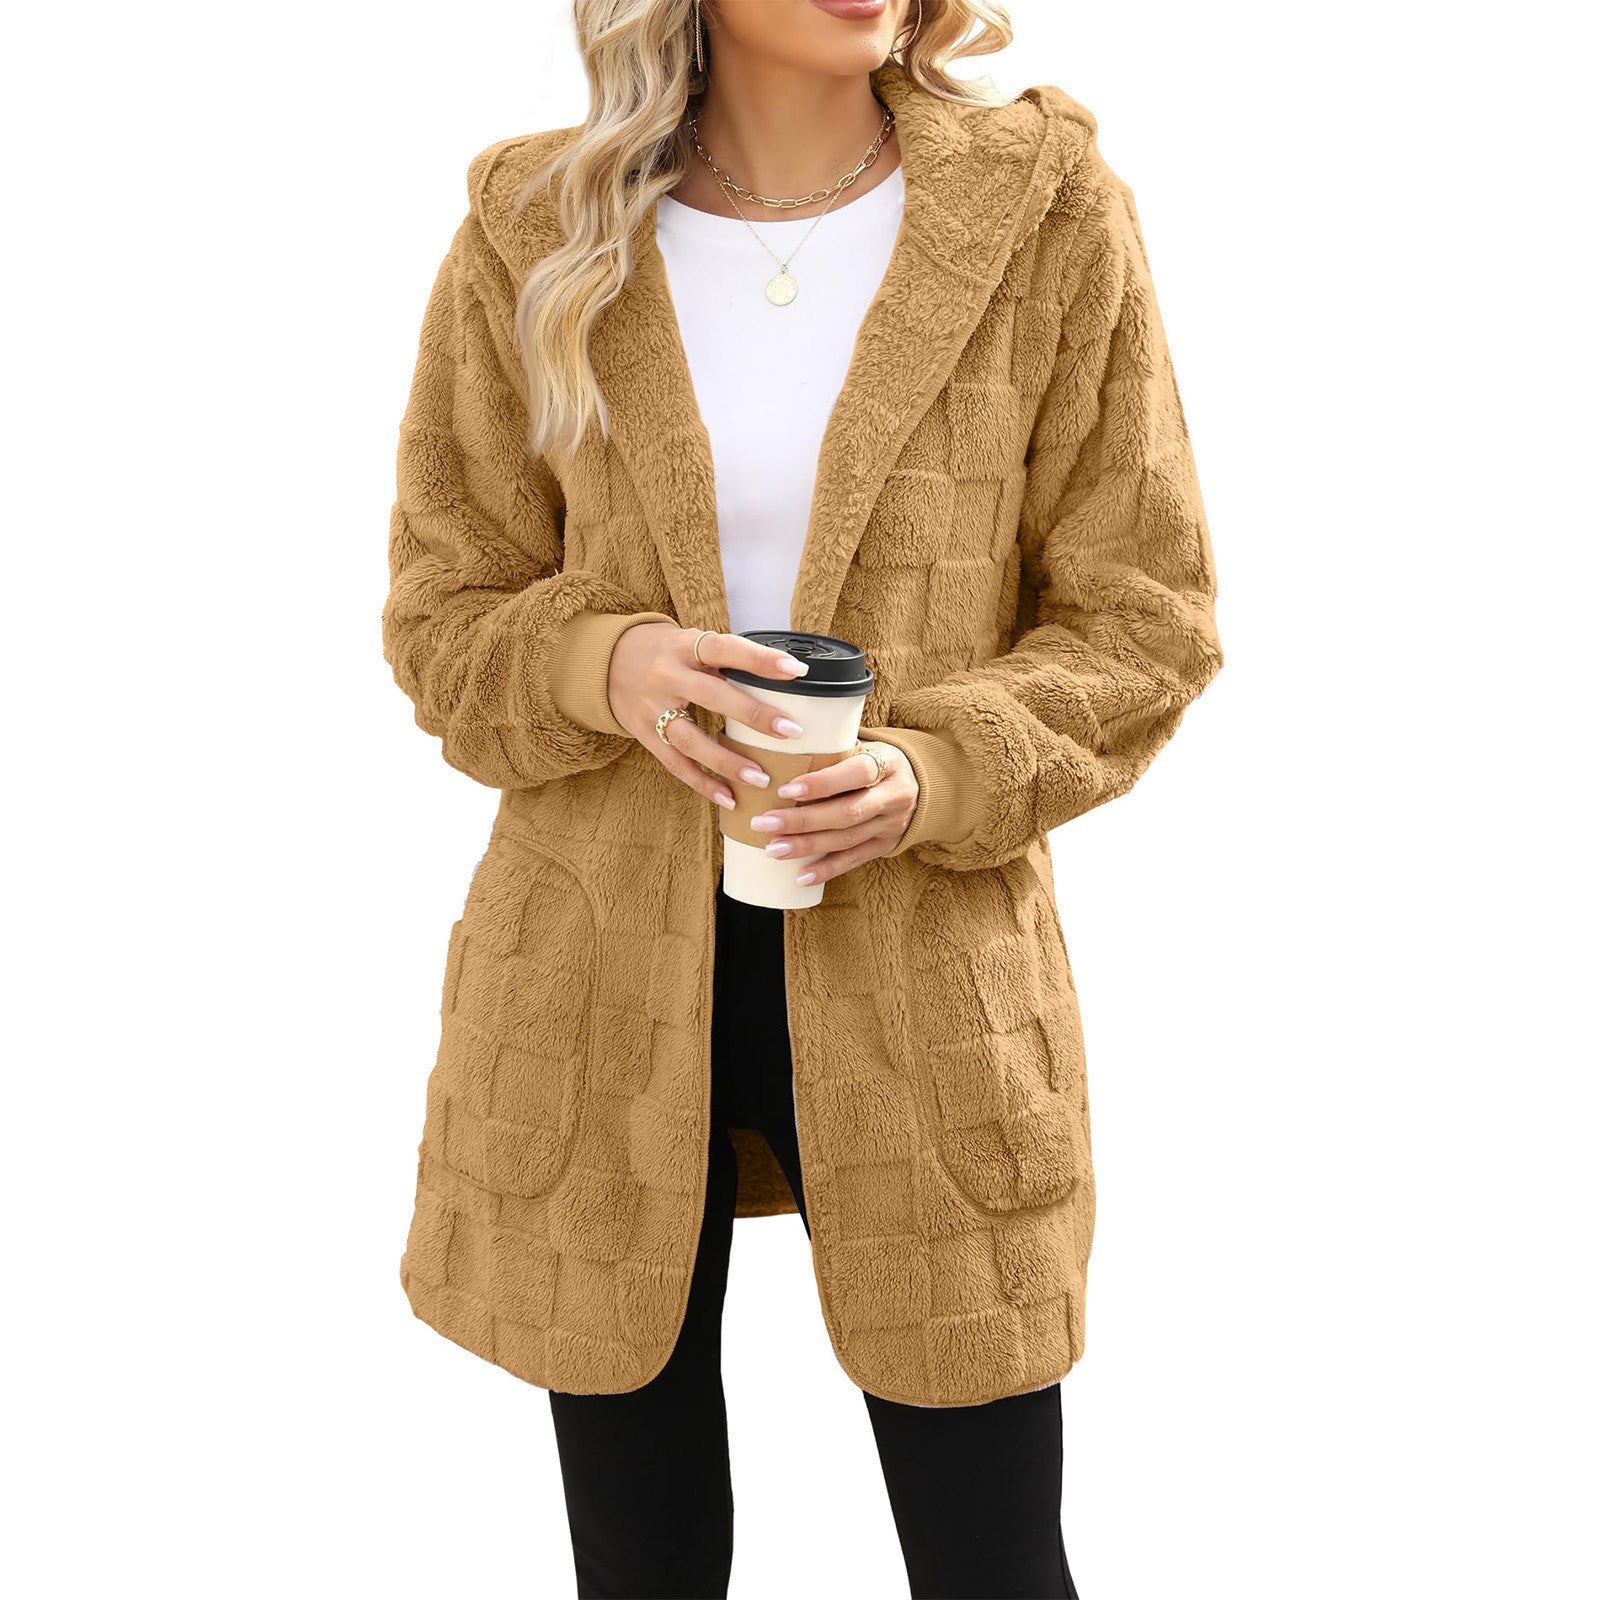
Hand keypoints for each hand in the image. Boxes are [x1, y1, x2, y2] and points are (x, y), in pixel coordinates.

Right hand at [607, 624, 812, 805]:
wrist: (604, 663)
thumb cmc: (664, 652)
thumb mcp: (689, 641)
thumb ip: (725, 658)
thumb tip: (783, 676)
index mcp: (682, 646)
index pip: (724, 648)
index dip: (759, 659)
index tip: (796, 671)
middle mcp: (666, 676)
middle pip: (712, 696)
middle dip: (753, 715)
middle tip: (792, 732)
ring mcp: (652, 709)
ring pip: (691, 739)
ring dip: (727, 762)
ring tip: (762, 778)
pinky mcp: (645, 735)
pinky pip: (675, 764)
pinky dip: (702, 783)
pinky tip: (729, 799)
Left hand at [714, 735, 919, 886]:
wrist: (920, 784)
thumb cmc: (874, 760)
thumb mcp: (864, 746)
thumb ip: (832, 750)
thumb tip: (773, 750)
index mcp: (889, 763)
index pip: (857, 773)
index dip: (821, 783)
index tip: (784, 789)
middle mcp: (894, 796)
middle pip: (846, 812)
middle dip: (802, 820)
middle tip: (764, 824)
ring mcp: (891, 824)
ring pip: (846, 840)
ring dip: (807, 846)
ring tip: (772, 849)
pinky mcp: (886, 845)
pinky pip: (854, 860)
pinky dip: (827, 870)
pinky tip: (800, 876)